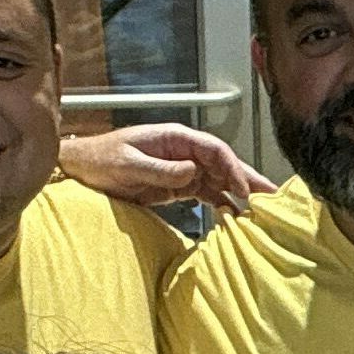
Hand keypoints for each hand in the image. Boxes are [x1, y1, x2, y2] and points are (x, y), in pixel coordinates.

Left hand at [59, 122, 275, 217]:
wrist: (80, 169)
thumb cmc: (100, 160)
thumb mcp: (128, 164)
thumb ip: (160, 169)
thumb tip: (192, 172)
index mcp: (174, 137)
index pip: (214, 150)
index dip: (232, 168)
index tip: (242, 190)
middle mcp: (182, 151)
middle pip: (223, 164)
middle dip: (248, 179)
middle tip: (272, 197)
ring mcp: (180, 169)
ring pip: (218, 181)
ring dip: (239, 194)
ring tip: (262, 210)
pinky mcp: (175, 187)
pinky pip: (204, 194)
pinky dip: (220, 204)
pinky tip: (234, 216)